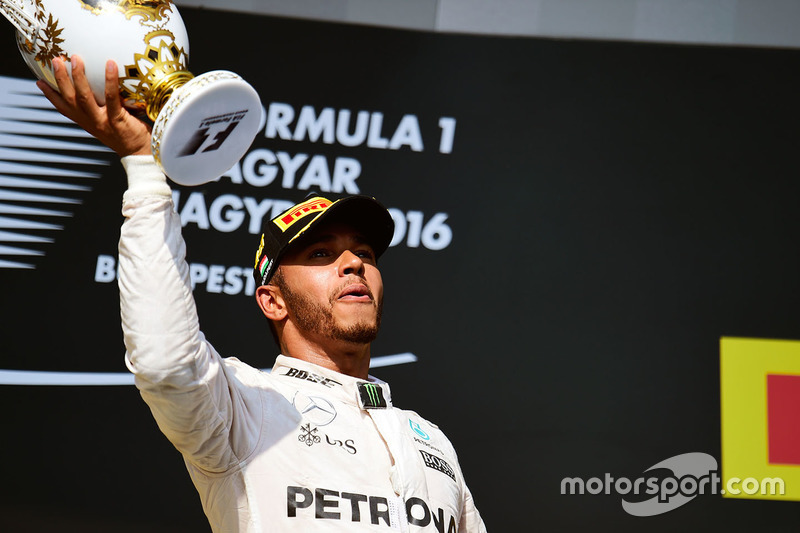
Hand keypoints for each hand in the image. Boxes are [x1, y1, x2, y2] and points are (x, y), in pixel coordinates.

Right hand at [36, 54, 151, 156]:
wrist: (141, 154)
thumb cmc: (130, 135)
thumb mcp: (111, 122)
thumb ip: (104, 108)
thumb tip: (106, 86)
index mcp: (87, 122)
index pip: (64, 108)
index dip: (50, 96)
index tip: (39, 81)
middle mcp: (91, 122)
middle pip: (70, 99)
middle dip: (61, 79)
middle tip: (56, 60)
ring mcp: (102, 121)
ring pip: (84, 98)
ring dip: (78, 77)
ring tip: (76, 59)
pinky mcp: (117, 120)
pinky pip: (111, 98)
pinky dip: (109, 80)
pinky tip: (110, 64)